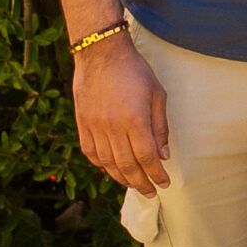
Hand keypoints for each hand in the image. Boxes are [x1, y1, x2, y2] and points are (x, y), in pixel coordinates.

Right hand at [73, 33, 169, 195]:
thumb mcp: (157, 94)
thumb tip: (164, 155)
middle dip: (140, 182)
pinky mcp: (82, 123)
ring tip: (133, 184)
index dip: (156, 174)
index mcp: (134, 120)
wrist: (101, 54)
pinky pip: (90, 151)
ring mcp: (94, 126)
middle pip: (127, 165)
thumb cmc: (135, 71)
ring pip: (107, 162)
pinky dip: (100, 164)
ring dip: (121, 177)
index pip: (147, 157)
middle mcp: (112, 127)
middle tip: (150, 192)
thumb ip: (160, 127)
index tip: (164, 183)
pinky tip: (110, 169)